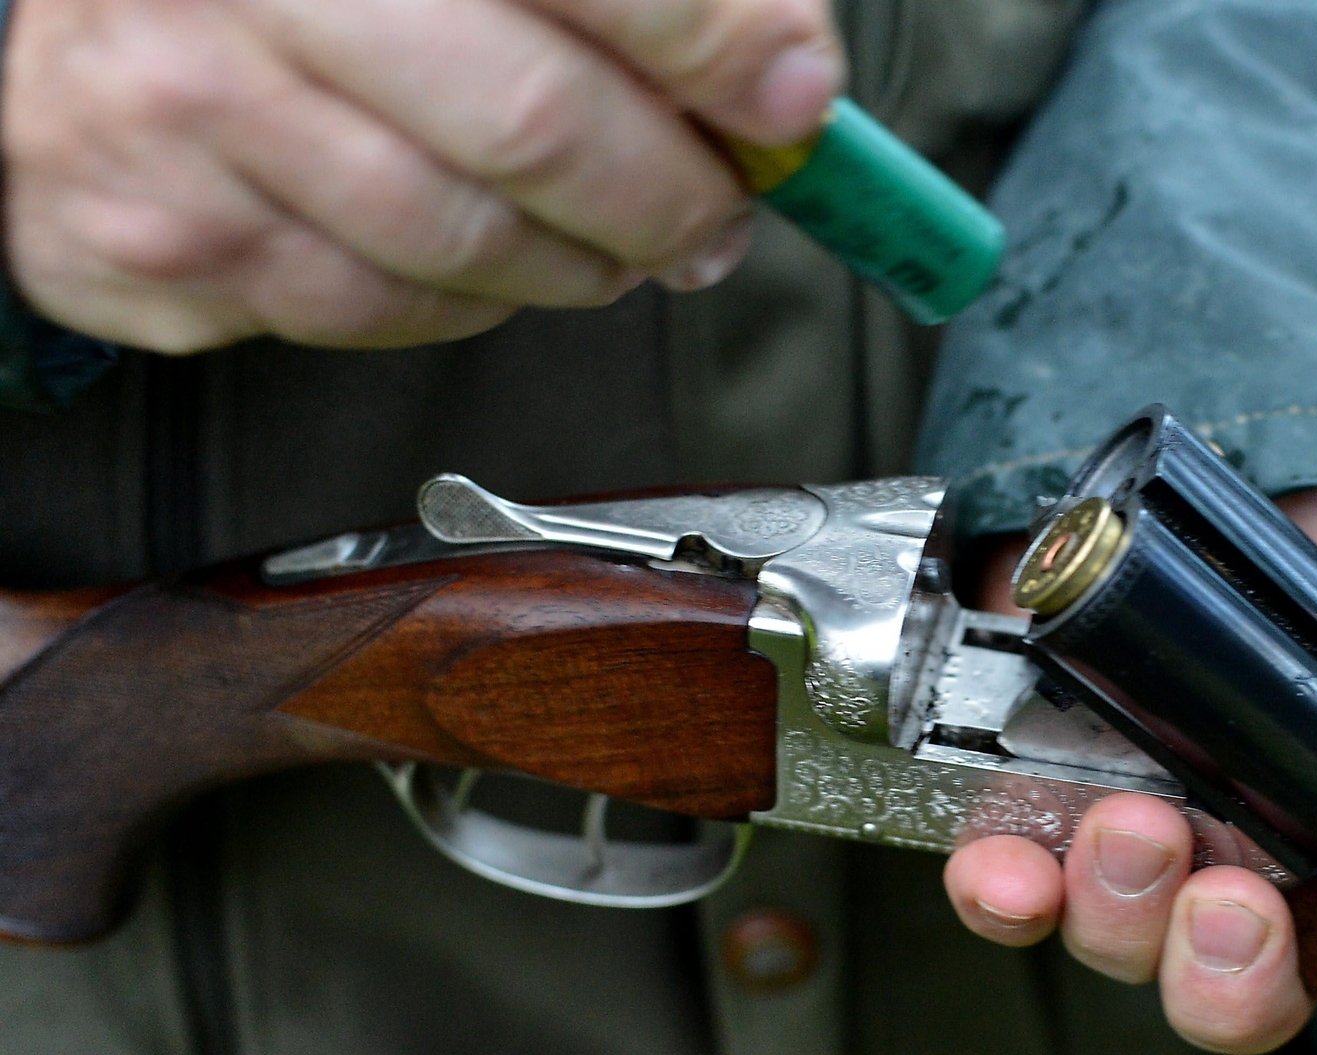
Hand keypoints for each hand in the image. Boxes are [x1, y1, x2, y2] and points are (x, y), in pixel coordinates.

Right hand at [1, 0, 840, 349]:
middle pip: (534, 126)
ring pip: (464, 245)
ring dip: (577, 266)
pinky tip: (480, 256)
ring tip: (610, 243)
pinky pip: (375, 312)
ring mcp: (186, 113)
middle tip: (714, 215)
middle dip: (666, 197)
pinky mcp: (157, 236)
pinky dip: (465, 303)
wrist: (47, 18)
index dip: (717, 48)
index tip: (791, 103)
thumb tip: (779, 63)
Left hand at [945, 481, 1316, 1054]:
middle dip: (1235, 981)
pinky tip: (1005, 868)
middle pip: (1243, 998)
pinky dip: (1002, 889)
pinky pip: (1008, 877)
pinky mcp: (1041, 779)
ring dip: (1125, 916)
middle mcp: (1263, 868)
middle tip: (1245, 898)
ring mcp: (1150, 828)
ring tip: (1137, 821)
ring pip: (1125, 946)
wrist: (1248, 425)